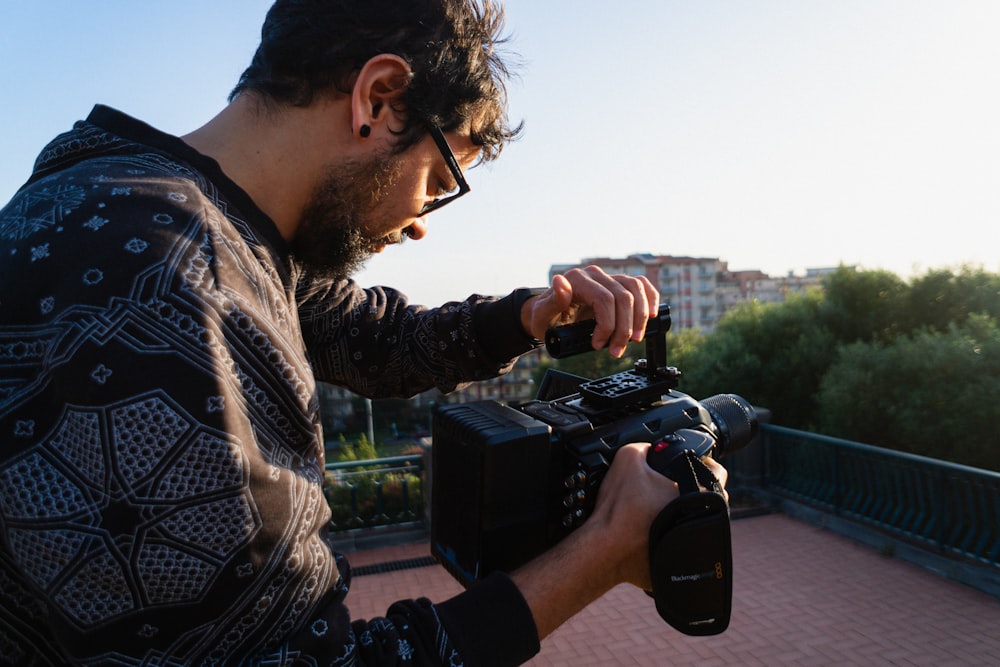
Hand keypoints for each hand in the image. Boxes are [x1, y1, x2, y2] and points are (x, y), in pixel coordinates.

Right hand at [510, 444, 727, 637]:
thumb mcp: (627, 458)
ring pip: (694, 525)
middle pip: (707, 501)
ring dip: (681, 516)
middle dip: (691, 491)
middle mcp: (700, 524)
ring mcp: (691, 549)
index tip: (693, 463)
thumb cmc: (618, 510)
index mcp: (697, 497)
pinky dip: (668, 539)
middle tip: (668, 486)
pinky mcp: (676, 568)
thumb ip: (644, 447)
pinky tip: (649, 532)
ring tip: (656, 510)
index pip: (718, 474)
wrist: (603, 551)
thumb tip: (649, 449)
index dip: (705, 463)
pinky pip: (677, 548)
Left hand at [520, 266, 659, 356]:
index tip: (598, 344)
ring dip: (640, 318)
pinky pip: (640, 285)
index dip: (608, 325)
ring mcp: (608, 278)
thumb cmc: (545, 316)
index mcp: (577, 280)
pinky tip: (652, 315)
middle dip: (624, 328)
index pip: (605, 299)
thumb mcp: (542, 314)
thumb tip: (561, 283)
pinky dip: (650, 299)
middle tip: (616, 350)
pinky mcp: (617, 284)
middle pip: (623, 297)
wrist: (548, 315)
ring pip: (636, 290)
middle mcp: (594, 275)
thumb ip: (553, 300)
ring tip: (634, 339)